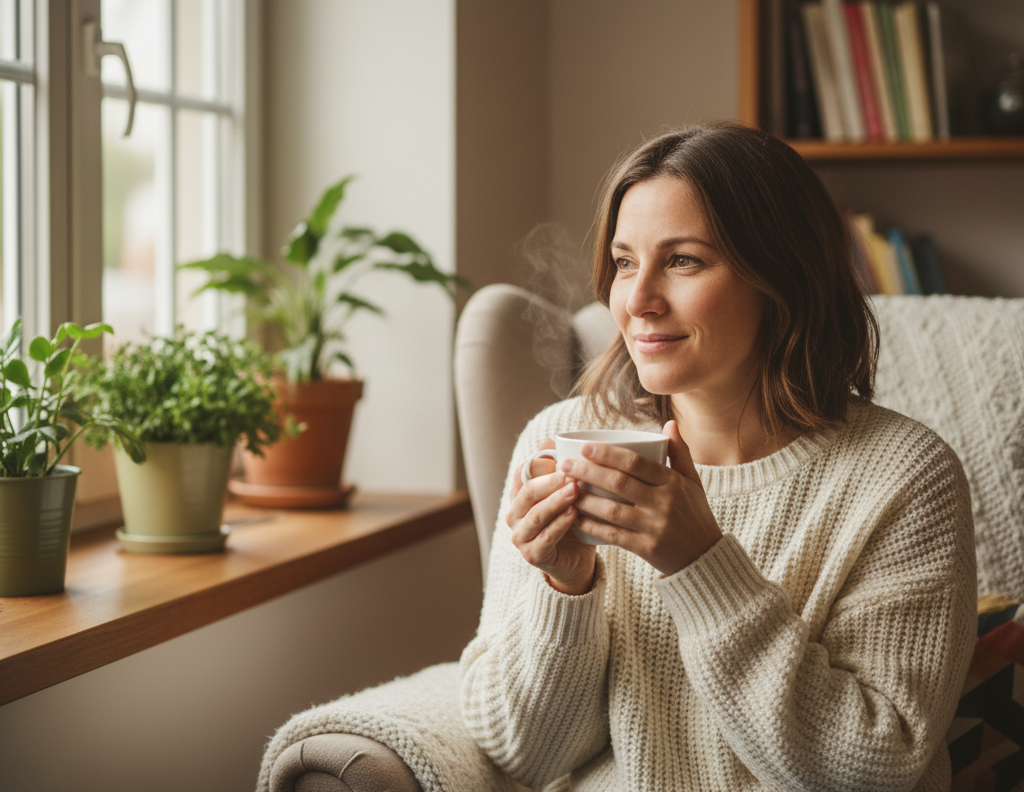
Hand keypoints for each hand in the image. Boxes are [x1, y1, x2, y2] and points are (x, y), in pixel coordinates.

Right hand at [507, 438, 597, 594]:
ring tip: (575, 490)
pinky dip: (560, 525)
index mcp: (520, 495)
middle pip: (528, 492)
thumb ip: (559, 470)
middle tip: (572, 472)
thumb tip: (549, 441)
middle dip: (550, 481)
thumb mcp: (567, 492)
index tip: (563, 456)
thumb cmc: (572, 521)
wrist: (577, 560)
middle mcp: (515, 515)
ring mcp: (520, 536)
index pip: (522, 472)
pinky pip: (545, 537)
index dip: (540, 462)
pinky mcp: (532, 555)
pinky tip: (575, 515)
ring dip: (556, 501)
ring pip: (535, 515)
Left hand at [558, 420, 721, 576]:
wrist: (705, 558)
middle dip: (588, 472)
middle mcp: (664, 503)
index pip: (635, 462)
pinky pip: (613, 535)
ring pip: (612, 510)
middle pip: (618, 483)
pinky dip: (592, 526)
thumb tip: (669, 423)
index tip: (585, 447)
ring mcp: (654, 527)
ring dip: (585, 499)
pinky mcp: (646, 548)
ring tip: (565, 489)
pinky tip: (575, 518)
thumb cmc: (695, 514)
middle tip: (565, 465)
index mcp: (672, 482)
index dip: (608, 454)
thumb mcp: (693, 482)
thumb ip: (680, 452)